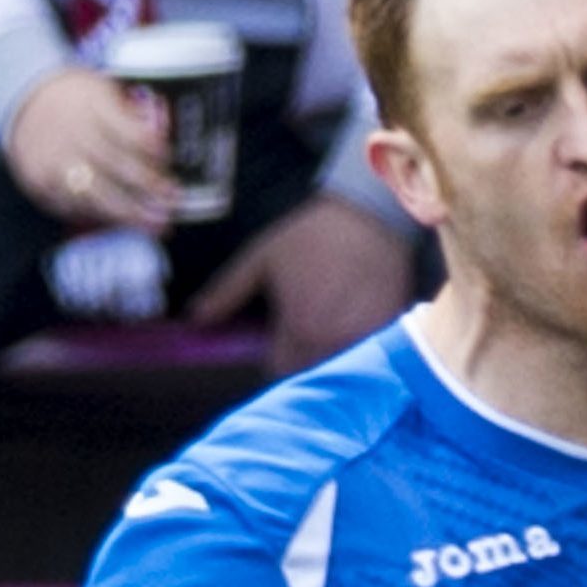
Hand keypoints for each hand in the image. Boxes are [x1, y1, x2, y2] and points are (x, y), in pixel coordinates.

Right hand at [5, 67, 174, 231]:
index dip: (155, 150)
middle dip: (151, 190)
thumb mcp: (103, 89)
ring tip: (155, 226)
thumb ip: (130, 115)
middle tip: (173, 204)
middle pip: (120, 168)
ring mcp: (56, 162)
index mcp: (94, 106)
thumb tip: (160, 139)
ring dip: (130, 215)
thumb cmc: (72, 97)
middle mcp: (75, 135)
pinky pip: (75, 207)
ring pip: (98, 197)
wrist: (22, 100)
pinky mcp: (42, 184)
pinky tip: (120, 222)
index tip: (169, 159)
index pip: (132, 134)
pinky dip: (100, 216)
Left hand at [189, 192, 412, 374]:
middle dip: (305, 358)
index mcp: (298, 329)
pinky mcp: (392, 331)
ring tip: (332, 322)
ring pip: (344, 366)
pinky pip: (373, 352)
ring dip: (334, 354)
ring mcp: (368, 339)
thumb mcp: (261, 257)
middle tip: (306, 327)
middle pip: (313, 374)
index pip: (280, 372)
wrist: (372, 212)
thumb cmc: (312, 233)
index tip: (280, 338)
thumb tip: (194, 319)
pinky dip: (364, 344)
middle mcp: (334, 343)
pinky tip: (356, 318)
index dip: (276, 357)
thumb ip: (227, 292)